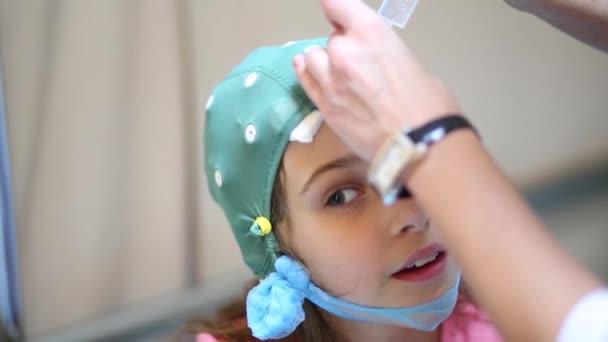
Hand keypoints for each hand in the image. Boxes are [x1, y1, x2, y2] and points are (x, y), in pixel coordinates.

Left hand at [294, 0, 459, 161]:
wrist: (420, 144)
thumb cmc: (428, 105)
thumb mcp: (409, 61)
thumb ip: (383, 53)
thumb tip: (376, 60)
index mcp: (371, 32)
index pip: (335, 4)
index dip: (335, 10)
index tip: (336, 15)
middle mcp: (345, 51)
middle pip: (331, 39)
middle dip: (342, 48)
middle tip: (358, 65)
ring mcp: (330, 80)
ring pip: (312, 59)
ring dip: (323, 63)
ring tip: (337, 74)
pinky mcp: (324, 107)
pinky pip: (306, 82)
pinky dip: (307, 74)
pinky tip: (308, 71)